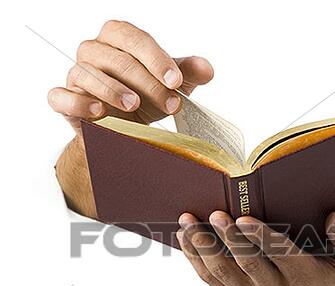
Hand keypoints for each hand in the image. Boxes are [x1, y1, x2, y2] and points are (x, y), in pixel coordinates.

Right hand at [50, 20, 213, 216]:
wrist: (121, 130)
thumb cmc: (144, 99)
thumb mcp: (168, 86)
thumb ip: (186, 74)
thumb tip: (207, 69)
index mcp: (118, 39)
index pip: (135, 39)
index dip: (157, 59)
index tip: (176, 81)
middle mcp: (93, 51)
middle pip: (117, 59)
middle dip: (147, 82)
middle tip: (169, 104)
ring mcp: (76, 74)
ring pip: (88, 74)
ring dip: (114, 91)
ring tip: (134, 106)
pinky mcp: (63, 99)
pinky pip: (61, 96)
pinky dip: (78, 102)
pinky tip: (99, 112)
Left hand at [177, 211, 334, 285]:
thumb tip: (334, 218)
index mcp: (305, 277)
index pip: (279, 254)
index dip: (259, 236)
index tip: (243, 219)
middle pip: (245, 263)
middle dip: (226, 237)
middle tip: (213, 214)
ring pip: (223, 273)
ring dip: (203, 248)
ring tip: (188, 225)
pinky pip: (215, 283)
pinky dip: (198, 263)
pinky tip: (188, 244)